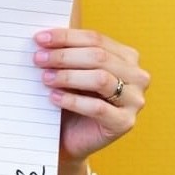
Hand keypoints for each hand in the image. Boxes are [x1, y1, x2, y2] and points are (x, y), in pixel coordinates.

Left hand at [33, 28, 149, 163]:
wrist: (71, 137)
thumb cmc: (72, 98)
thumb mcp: (72, 70)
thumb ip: (67, 52)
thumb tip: (44, 36)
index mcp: (127, 57)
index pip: (96, 39)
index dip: (66, 37)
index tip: (39, 38)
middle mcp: (137, 76)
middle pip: (98, 56)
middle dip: (64, 56)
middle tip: (38, 58)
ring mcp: (134, 100)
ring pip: (100, 79)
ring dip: (68, 76)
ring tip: (45, 78)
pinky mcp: (125, 122)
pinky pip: (97, 107)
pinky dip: (72, 100)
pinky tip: (53, 97)